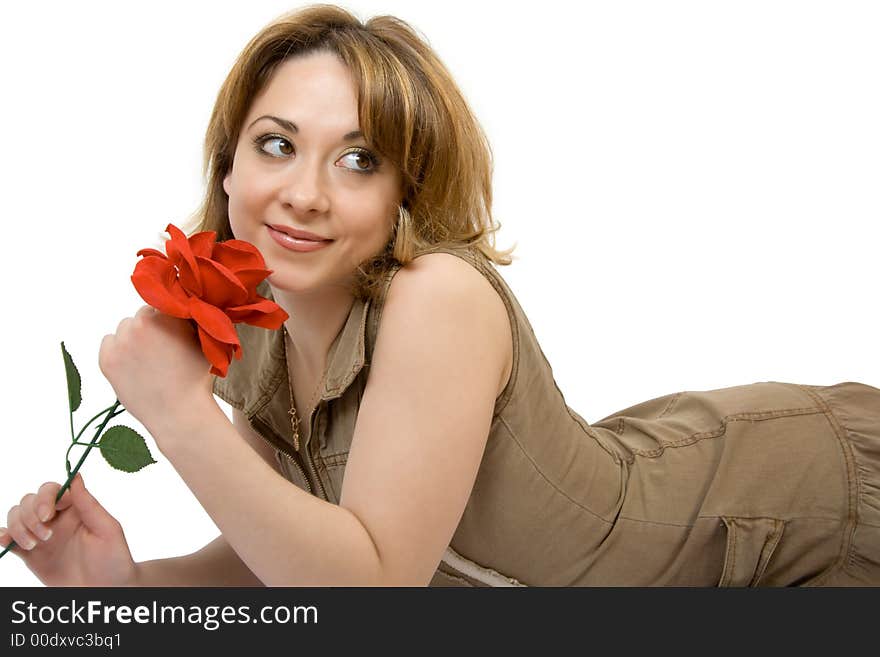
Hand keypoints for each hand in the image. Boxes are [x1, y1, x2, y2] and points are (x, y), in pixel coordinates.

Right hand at [0, 473, 139, 586]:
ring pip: (16, 517)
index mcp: (75, 509)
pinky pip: (9, 540)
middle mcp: (56, 519)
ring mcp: (42, 536)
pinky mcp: (31, 555)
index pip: (51, 491)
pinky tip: (5, 541)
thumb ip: (88, 504)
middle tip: (46, 537)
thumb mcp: (107, 529)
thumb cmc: (114, 558)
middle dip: (30, 517)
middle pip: (28, 502)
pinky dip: (3, 536)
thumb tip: (75, 476)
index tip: (47, 515)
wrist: (106, 591)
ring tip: (34, 545)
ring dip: (18, 527)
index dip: (44, 499)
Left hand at [99, 305, 216, 440]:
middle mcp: (141, 323)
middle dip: (150, 327)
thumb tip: (185, 307)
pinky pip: (108, 343)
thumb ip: (192, 321)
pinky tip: (133, 364)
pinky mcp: (107, 359)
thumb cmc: (196, 379)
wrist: (179, 413)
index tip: (172, 331)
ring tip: (147, 358)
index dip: (168, 317)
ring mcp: (121, 341)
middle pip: (141, 315)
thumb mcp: (203, 342)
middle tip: (161, 346)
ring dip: (133, 337)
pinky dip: (118, 350)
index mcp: (166, 315)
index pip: (162, 303)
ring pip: (124, 328)